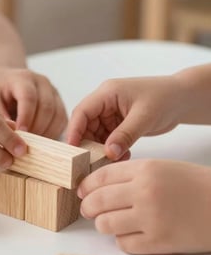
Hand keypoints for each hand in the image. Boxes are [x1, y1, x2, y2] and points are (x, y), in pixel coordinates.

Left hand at [0, 67, 67, 138]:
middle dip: (36, 128)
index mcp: (23, 78)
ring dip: (46, 133)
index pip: (29, 97)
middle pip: (46, 107)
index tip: (20, 134)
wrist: (5, 82)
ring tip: (31, 145)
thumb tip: (10, 135)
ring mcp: (53, 92)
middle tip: (24, 144)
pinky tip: (39, 142)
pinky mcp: (59, 104)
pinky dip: (53, 133)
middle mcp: (42, 83)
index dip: (26, 117)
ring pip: (58, 115)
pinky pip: (62, 121)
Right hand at [67, 76, 187, 159]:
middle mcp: (105, 102)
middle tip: (91, 161)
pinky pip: (107, 139)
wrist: (183, 99)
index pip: (82, 111)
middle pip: (85, 124)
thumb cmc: (165, 98)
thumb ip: (125, 135)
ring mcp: (110, 113)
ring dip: (101, 148)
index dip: (74, 130)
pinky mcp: (118, 123)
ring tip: (111, 160)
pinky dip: (112, 149)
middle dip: (88, 143)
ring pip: (95, 134)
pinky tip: (122, 156)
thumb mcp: (144, 117)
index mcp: (107, 93)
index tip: (73, 149)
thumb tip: (108, 154)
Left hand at [78, 159, 210, 254]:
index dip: (86, 185)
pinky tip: (129, 233)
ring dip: (102, 224)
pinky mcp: (159, 242)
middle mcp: (144, 192)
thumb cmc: (192, 184)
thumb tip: (99, 186)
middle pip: (98, 201)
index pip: (101, 176)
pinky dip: (122, 240)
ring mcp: (151, 218)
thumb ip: (129, 174)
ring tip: (108, 222)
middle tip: (86, 209)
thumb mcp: (159, 167)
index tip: (81, 191)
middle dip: (86, 207)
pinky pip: (125, 244)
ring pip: (106, 224)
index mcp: (144, 170)